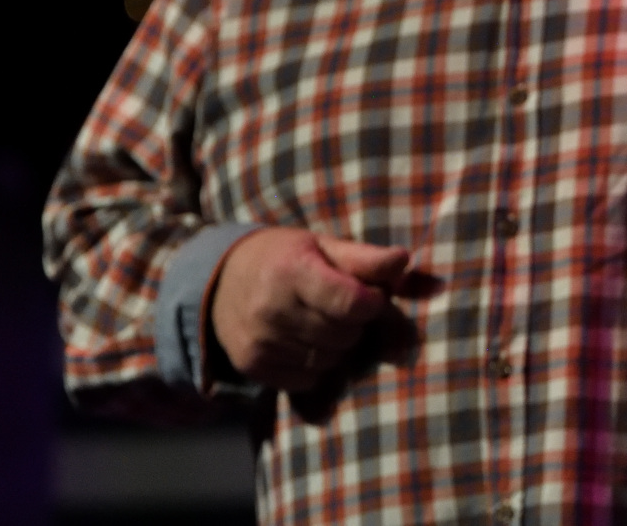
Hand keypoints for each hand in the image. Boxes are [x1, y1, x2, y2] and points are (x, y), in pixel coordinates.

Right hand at [210, 228, 409, 390]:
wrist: (223, 281)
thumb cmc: (287, 258)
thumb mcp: (324, 246)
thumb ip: (366, 258)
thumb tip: (404, 260)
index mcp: (293, 270)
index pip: (351, 304)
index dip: (373, 303)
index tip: (372, 296)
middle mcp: (271, 309)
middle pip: (344, 335)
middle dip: (355, 323)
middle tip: (343, 306)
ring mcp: (259, 341)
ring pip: (330, 361)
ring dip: (338, 346)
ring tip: (323, 323)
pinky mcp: (251, 367)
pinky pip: (308, 380)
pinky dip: (317, 366)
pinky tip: (306, 342)